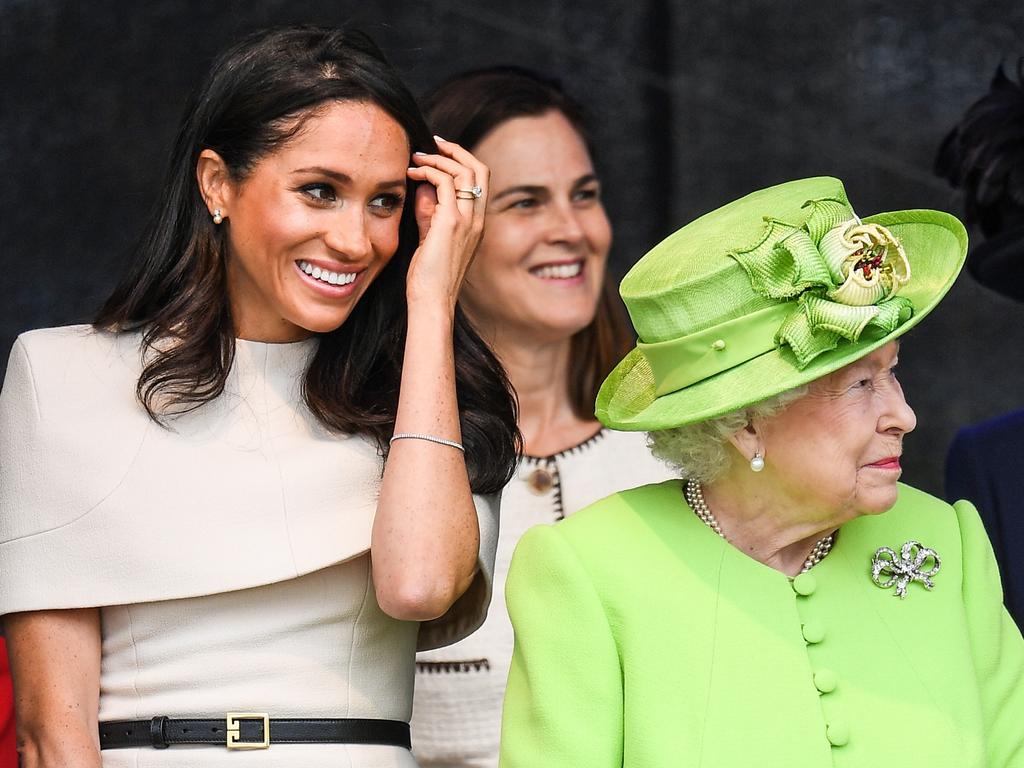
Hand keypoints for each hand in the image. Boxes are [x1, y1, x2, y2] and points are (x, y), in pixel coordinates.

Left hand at [405, 137, 488, 311]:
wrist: (431, 301)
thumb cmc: (428, 277)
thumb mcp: (430, 238)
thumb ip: (429, 213)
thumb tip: (422, 188)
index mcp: (476, 223)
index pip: (480, 180)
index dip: (461, 161)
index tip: (438, 153)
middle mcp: (477, 219)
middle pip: (479, 168)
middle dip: (455, 150)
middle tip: (432, 143)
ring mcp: (467, 221)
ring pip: (464, 171)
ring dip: (438, 158)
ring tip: (415, 157)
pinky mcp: (451, 223)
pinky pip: (445, 183)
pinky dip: (428, 171)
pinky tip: (412, 173)